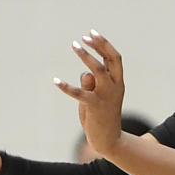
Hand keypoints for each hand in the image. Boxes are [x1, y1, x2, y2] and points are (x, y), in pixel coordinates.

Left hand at [55, 31, 124, 156]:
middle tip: (84, 36)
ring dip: (85, 56)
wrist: (109, 140)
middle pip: (110, 60)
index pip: (114, 58)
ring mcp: (106, 96)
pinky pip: (79, 93)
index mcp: (118, 83)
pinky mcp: (94, 106)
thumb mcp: (98, 97)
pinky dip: (66, 87)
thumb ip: (92, 83)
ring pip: (97, 70)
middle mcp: (115, 87)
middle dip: (99, 45)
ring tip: (74, 45)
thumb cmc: (102, 116)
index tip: (91, 34)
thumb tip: (85, 74)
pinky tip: (55, 81)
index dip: (104, 45)